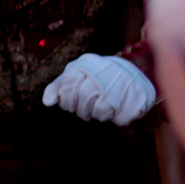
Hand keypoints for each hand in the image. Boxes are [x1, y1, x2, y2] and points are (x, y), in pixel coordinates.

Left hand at [41, 53, 155, 125]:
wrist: (133, 74)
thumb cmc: (97, 77)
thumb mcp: (76, 75)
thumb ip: (59, 86)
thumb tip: (47, 102)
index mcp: (89, 64)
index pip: (69, 81)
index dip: (66, 97)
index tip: (68, 104)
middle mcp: (107, 72)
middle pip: (84, 97)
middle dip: (80, 109)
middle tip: (84, 110)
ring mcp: (124, 85)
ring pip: (100, 111)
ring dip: (97, 115)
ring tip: (100, 107)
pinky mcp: (138, 100)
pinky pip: (119, 119)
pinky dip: (116, 118)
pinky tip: (117, 109)